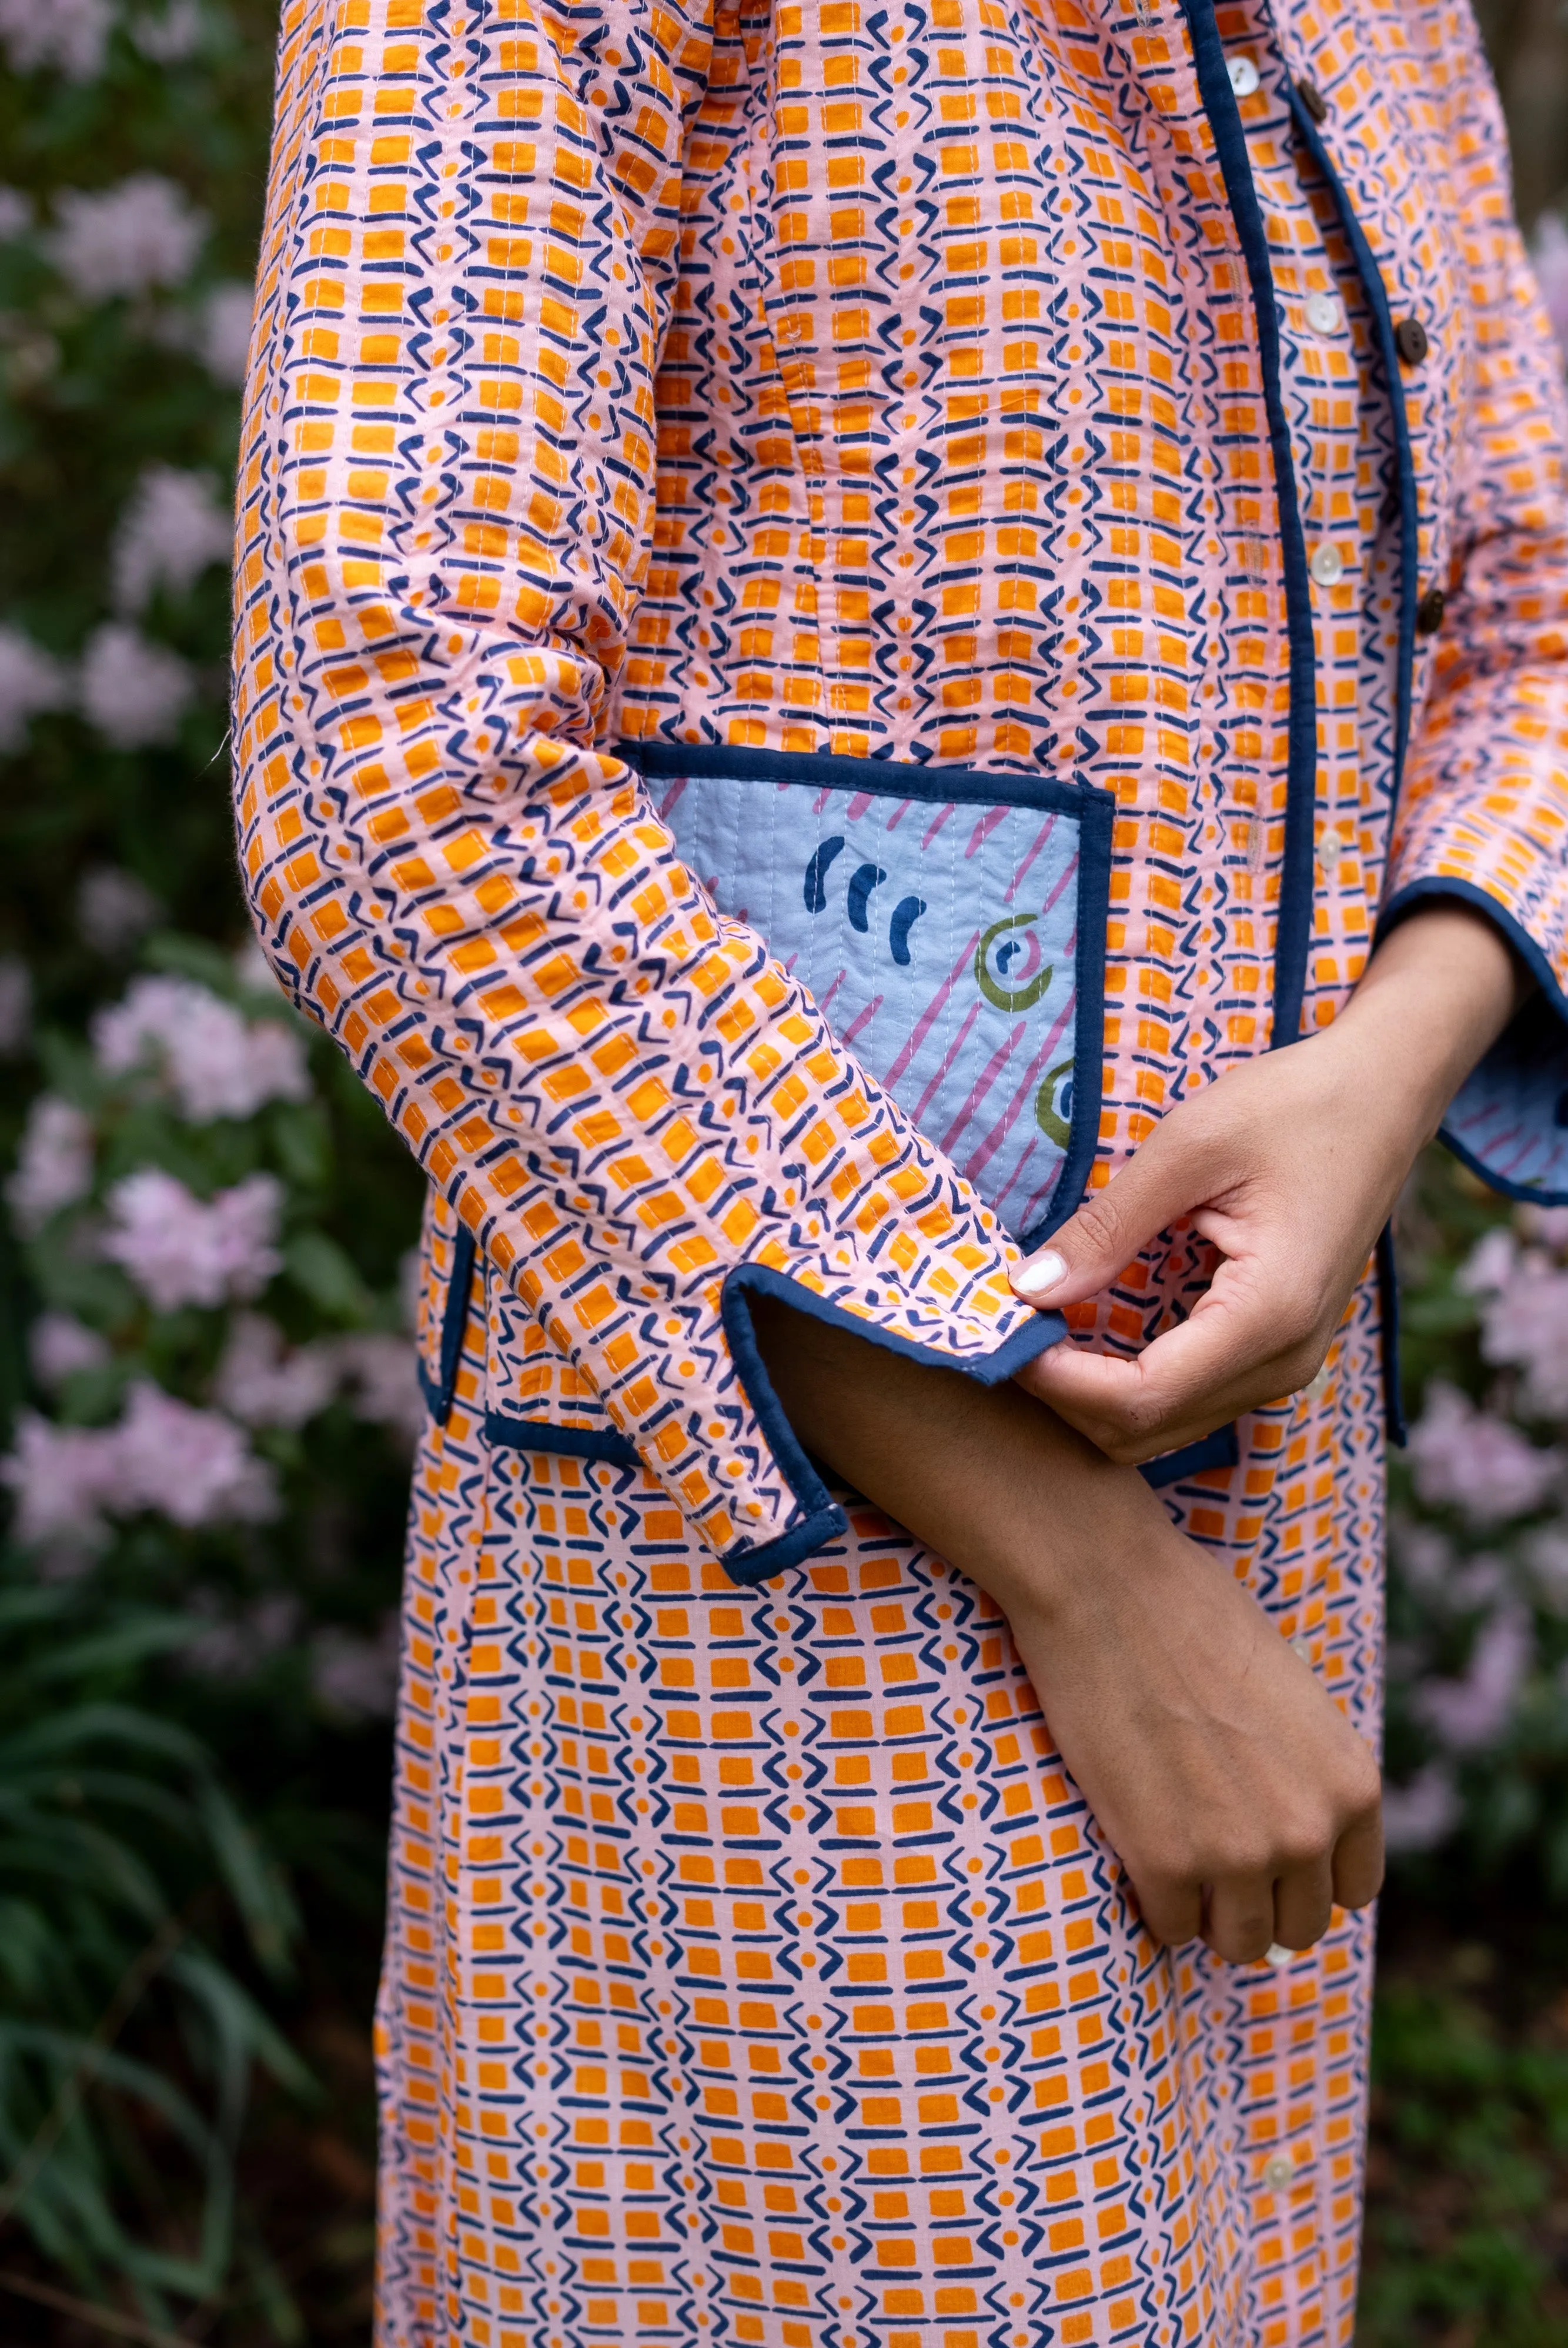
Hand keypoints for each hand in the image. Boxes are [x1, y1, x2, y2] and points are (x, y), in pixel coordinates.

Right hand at [995, 1474, 1383, 1955]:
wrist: (1108, 1586)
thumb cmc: (1191, 1617)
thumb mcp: (1292, 1696)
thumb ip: (1307, 1770)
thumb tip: (1295, 1832)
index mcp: (1353, 1784)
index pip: (1353, 1889)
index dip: (1305, 1876)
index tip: (1266, 1854)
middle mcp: (1309, 1830)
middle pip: (1297, 1926)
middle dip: (1255, 1900)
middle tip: (1208, 1853)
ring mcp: (1238, 1853)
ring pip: (1237, 1943)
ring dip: (1205, 1913)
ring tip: (1173, 1855)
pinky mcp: (1163, 1863)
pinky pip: (1168, 1927)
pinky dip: (1151, 1900)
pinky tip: (1134, 1842)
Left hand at [1010, 904, 1526, 1463]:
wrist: (1383, 1094)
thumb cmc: (1293, 1105)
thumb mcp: (1187, 1148)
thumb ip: (1105, 1228)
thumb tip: (1025, 1290)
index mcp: (1268, 1315)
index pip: (1140, 1398)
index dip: (1058, 1384)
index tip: (1001, 1335)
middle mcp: (1286, 1360)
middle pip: (1147, 1431)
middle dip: (1065, 1399)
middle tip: (1006, 1332)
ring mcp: (1289, 1363)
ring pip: (1165, 1425)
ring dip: (1092, 1394)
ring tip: (1037, 1328)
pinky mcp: (1279, 1349)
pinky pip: (1190, 1397)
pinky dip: (1128, 1380)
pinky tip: (1088, 1328)